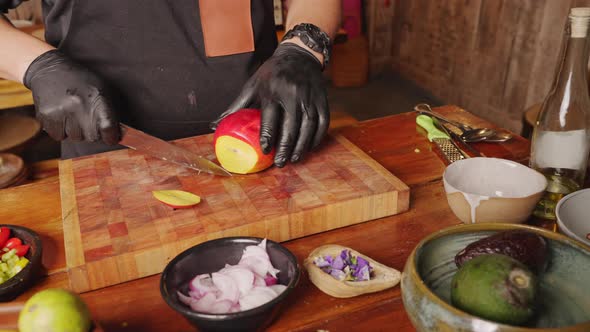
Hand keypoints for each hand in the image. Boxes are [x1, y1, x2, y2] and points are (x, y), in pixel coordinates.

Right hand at [24, 50, 119, 144]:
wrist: (49, 70)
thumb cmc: (81, 81)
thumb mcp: (101, 89)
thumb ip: (110, 111)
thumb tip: (119, 135)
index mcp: (96, 97)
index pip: (107, 127)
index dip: (111, 136)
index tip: (111, 138)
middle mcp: (78, 105)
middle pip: (92, 137)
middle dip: (92, 132)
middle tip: (88, 119)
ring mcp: (61, 111)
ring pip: (75, 138)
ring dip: (76, 131)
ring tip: (73, 114)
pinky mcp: (46, 116)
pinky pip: (59, 136)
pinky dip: (61, 130)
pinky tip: (61, 115)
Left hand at [212, 43, 328, 167]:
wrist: (299, 55)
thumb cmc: (271, 74)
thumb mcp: (252, 85)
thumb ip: (236, 106)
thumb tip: (214, 125)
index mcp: (273, 90)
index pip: (270, 118)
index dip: (267, 136)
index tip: (264, 150)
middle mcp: (293, 94)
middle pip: (291, 126)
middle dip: (285, 147)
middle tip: (280, 163)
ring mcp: (310, 97)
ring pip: (308, 126)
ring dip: (301, 146)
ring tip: (293, 159)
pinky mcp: (322, 99)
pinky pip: (323, 122)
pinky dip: (317, 138)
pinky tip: (308, 148)